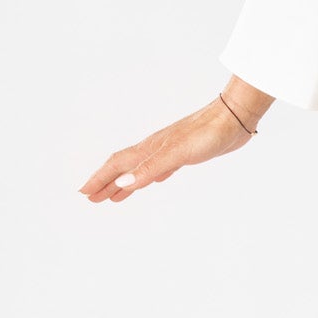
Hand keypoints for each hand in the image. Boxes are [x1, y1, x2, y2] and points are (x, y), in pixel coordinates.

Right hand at [79, 82, 272, 203]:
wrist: (233, 118)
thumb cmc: (206, 134)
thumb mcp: (177, 154)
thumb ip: (150, 168)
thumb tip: (122, 183)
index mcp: (150, 149)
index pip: (117, 165)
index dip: (100, 179)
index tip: (84, 193)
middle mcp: (155, 148)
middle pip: (124, 168)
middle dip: (106, 183)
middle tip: (92, 198)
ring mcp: (169, 150)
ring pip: (139, 168)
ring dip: (125, 182)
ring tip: (114, 196)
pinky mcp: (185, 153)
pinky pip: (159, 168)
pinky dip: (148, 176)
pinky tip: (151, 180)